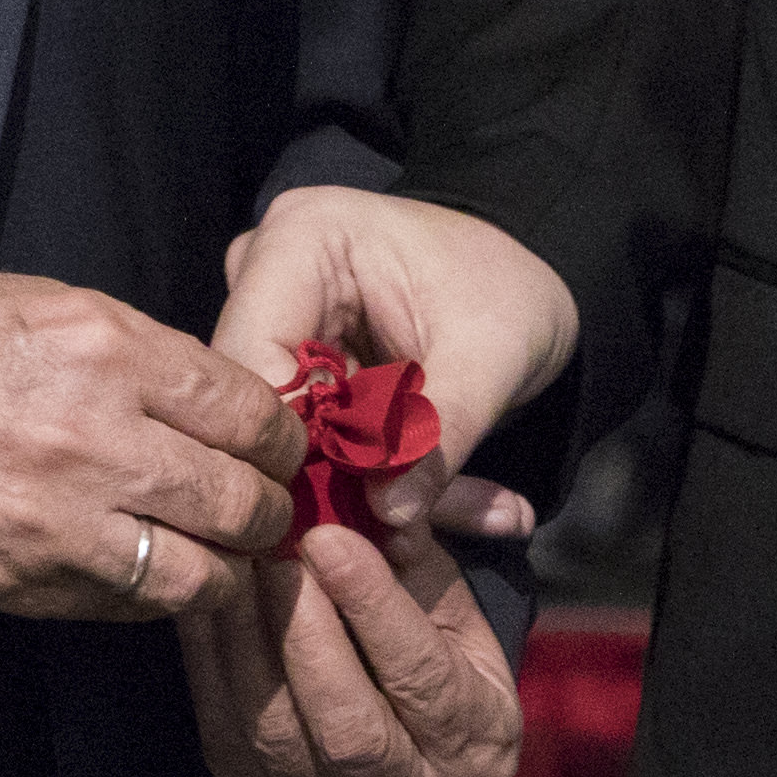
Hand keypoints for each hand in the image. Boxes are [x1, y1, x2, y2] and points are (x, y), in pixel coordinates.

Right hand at [0, 266, 301, 621]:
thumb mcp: (50, 306)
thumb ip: (141, 355)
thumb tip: (214, 400)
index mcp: (110, 351)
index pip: (248, 410)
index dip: (280, 437)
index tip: (280, 446)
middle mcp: (99, 438)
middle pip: (241, 498)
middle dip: (268, 508)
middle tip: (266, 507)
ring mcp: (65, 521)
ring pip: (203, 573)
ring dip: (226, 568)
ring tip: (224, 555)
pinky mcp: (30, 581)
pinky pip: (132, 606)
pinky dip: (159, 596)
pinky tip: (159, 574)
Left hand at [179, 496, 527, 776]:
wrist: (390, 720)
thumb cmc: (429, 638)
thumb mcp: (447, 593)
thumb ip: (420, 551)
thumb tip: (383, 500)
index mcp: (478, 744)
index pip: (425, 680)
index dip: (375, 606)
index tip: (330, 536)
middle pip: (349, 729)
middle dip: (307, 635)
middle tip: (278, 552)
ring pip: (277, 734)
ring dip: (250, 640)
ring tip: (240, 564)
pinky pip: (225, 728)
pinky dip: (212, 656)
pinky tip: (210, 595)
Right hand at [214, 188, 579, 544]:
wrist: (526, 284)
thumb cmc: (510, 294)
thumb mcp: (491, 358)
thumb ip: (439, 432)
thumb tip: (388, 514)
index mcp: (299, 240)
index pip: (249, 359)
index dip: (285, 444)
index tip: (349, 508)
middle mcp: (264, 274)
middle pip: (253, 403)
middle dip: (327, 483)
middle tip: (402, 537)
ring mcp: (273, 321)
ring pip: (278, 435)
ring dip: (357, 494)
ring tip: (430, 533)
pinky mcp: (292, 366)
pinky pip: (308, 443)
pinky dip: (371, 485)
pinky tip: (439, 513)